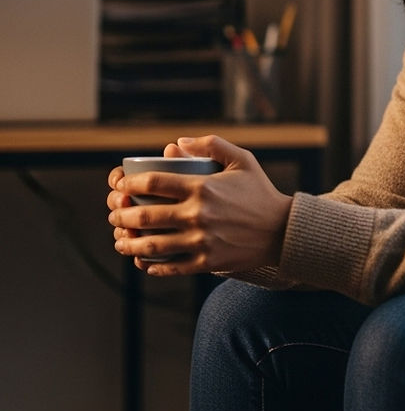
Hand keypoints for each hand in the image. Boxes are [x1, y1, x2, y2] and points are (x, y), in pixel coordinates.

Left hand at [107, 135, 292, 275]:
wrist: (283, 230)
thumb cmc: (261, 192)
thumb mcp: (243, 160)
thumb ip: (211, 144)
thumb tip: (175, 143)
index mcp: (203, 187)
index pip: (153, 182)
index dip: (129, 183)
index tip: (121, 185)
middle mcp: (198, 214)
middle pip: (145, 215)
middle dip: (121, 214)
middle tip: (115, 214)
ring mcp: (201, 240)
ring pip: (152, 245)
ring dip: (129, 243)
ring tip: (121, 240)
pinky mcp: (207, 262)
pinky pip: (171, 266)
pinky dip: (152, 266)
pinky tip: (144, 262)